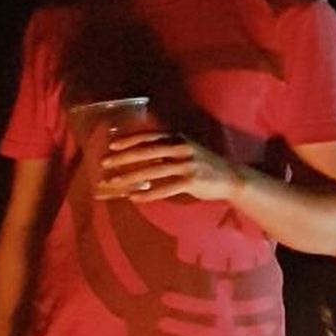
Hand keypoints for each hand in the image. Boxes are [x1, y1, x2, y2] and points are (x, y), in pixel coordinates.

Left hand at [95, 130, 234, 203]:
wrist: (230, 177)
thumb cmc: (201, 164)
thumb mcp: (184, 150)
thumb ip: (164, 149)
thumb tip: (137, 154)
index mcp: (177, 139)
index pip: (149, 137)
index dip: (129, 141)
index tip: (112, 146)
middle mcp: (181, 148)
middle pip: (147, 152)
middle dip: (124, 158)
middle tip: (105, 163)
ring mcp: (187, 165)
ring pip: (153, 171)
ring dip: (130, 177)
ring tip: (113, 182)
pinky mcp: (192, 181)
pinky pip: (165, 189)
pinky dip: (148, 194)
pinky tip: (134, 198)